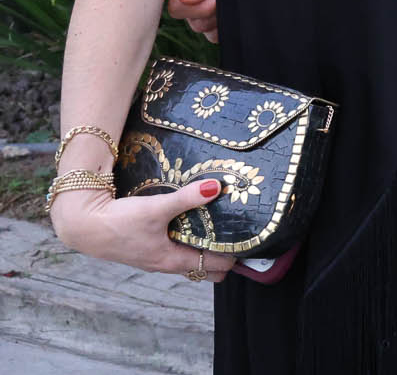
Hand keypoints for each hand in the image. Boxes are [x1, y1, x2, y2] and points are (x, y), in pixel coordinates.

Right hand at [50, 176, 233, 282]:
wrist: (83, 225)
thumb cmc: (118, 221)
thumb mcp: (156, 208)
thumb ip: (187, 198)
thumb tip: (217, 187)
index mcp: (172, 260)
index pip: (215, 268)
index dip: (235, 256)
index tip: (251, 240)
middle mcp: (166, 264)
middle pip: (206, 270)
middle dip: (225, 257)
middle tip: (239, 234)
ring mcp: (155, 259)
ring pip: (191, 261)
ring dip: (207, 250)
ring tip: (222, 228)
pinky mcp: (146, 250)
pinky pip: (177, 253)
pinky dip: (190, 244)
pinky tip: (193, 224)